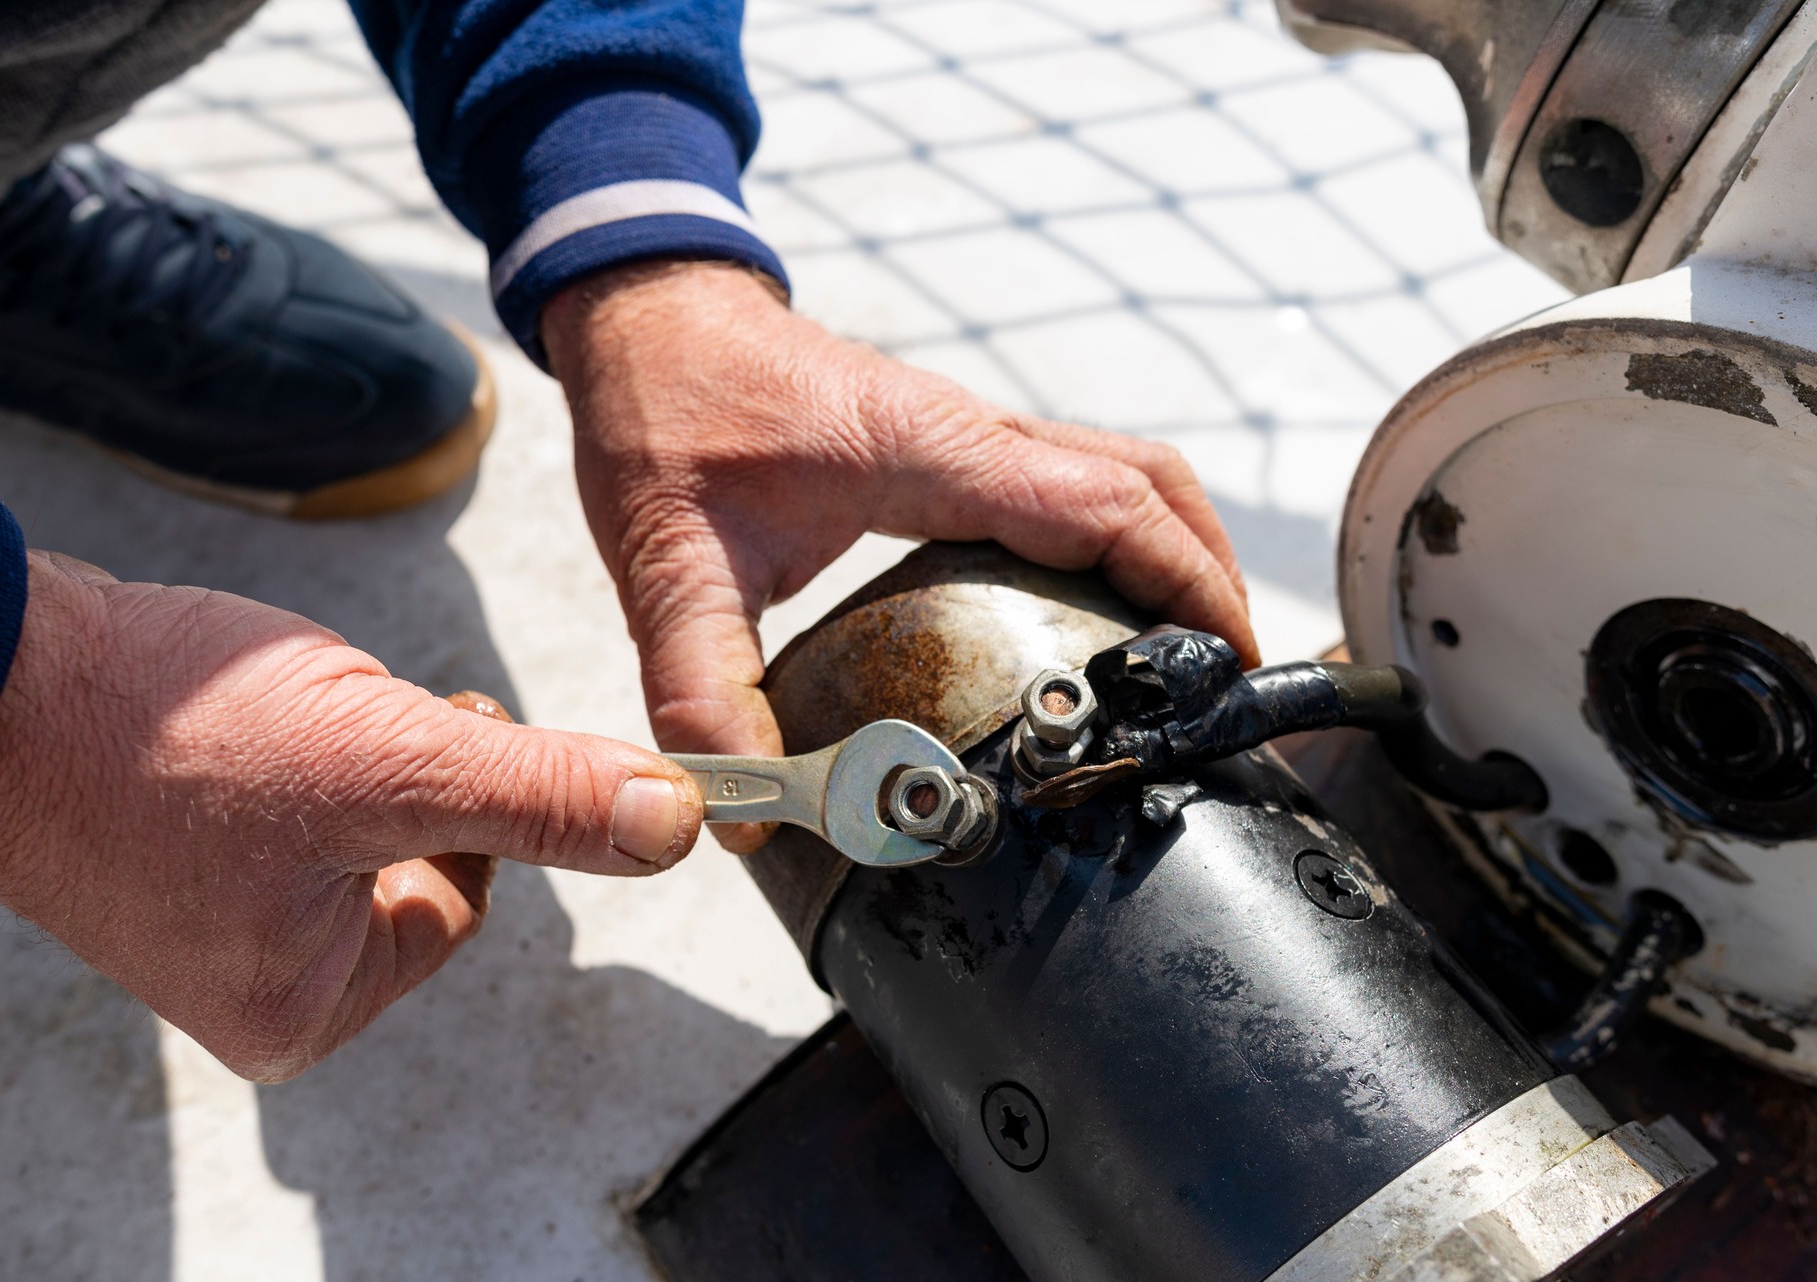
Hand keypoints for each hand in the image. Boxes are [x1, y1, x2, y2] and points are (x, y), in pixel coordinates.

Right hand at [0, 553, 702, 1080]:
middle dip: (401, 766)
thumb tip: (676, 826)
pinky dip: (298, 738)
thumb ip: (542, 796)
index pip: (465, 903)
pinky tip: (249, 710)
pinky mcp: (185, 854)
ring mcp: (216, 921)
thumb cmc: (167, 735)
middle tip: (344, 717)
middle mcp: (261, 984)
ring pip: (361, 815)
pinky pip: (296, 796)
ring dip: (355, 742)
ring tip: (283, 710)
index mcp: (307, 1008)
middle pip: (417, 858)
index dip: (475, 801)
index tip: (455, 723)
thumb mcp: (390, 761)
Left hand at [544, 260, 1254, 827]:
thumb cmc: (664, 409)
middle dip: (1207, 574)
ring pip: (1120, 474)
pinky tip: (1094, 614)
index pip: (1109, 506)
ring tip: (1184, 656)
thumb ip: (702, 681)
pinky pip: (1069, 484)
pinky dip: (1117, 539)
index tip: (1234, 661)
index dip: (1188, 582)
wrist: (648, 315)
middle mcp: (972, 435)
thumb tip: (745, 812)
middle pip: (1147, 484)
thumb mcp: (668, 556)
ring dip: (1172, 551)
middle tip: (1224, 680)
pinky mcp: (948, 449)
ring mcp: (966, 436)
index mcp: (934, 452)